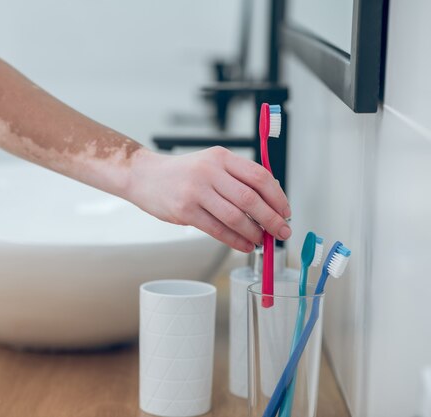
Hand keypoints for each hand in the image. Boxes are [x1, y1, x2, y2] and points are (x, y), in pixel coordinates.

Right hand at [127, 147, 291, 252]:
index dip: (277, 197)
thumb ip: (237, 178)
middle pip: (251, 198)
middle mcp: (209, 171)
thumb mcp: (210, 163)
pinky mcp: (185, 211)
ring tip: (262, 240)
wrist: (145, 176)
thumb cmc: (182, 173)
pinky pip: (217, 230)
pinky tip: (244, 244)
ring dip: (254, 232)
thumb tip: (270, 204)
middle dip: (271, 219)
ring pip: (235, 217)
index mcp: (221, 157)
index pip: (259, 176)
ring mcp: (196, 191)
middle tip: (282, 231)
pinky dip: (235, 240)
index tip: (285, 211)